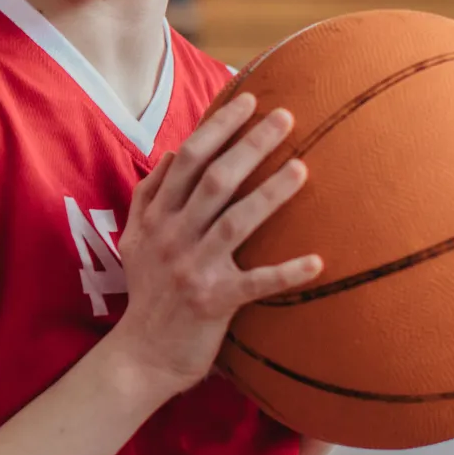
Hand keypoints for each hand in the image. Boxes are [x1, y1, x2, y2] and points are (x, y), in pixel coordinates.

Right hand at [111, 92, 323, 397]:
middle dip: (250, 145)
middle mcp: (173, 236)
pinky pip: (256, 283)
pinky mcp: (215, 302)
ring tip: (302, 167)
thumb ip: (149, 194)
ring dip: (270, 193)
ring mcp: (193, 268)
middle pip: (214, 180)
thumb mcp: (135, 238)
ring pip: (236, 221)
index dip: (218, 127)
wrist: (142, 353)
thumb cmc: (148, 292)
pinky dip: (286, 273)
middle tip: (286, 118)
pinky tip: (318, 262)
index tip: (248, 101)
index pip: (187, 159)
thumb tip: (172, 153)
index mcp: (156, 216)